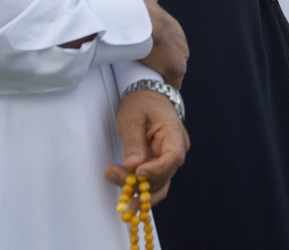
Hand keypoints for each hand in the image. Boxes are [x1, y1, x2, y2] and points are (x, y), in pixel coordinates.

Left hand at [105, 89, 189, 205]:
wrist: (146, 96)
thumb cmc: (141, 103)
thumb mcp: (133, 117)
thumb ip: (133, 142)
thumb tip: (133, 166)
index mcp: (174, 133)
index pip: (173, 157)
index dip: (156, 170)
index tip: (137, 173)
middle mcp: (177, 149)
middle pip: (163, 175)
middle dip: (139, 181)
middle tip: (112, 174)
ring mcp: (168, 159)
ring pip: (158, 183)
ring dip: (137, 189)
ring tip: (113, 178)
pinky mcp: (159, 165)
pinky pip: (153, 182)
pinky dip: (139, 188)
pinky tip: (124, 192)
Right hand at [138, 0, 187, 87]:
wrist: (143, 24)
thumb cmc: (140, 12)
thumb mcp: (146, 0)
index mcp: (174, 28)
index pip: (172, 41)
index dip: (162, 47)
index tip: (153, 52)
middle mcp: (181, 40)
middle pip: (175, 55)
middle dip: (166, 61)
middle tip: (151, 67)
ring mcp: (180, 56)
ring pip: (175, 69)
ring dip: (166, 75)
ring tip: (152, 81)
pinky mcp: (177, 69)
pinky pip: (173, 82)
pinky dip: (167, 87)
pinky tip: (158, 91)